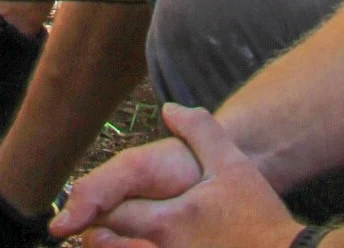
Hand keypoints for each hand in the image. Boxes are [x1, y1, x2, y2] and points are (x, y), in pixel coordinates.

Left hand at [53, 105, 297, 247]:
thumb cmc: (258, 215)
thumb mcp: (231, 164)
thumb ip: (199, 132)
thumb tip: (169, 110)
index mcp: (170, 221)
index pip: (114, 214)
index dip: (94, 208)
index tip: (85, 204)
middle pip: (110, 246)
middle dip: (96, 235)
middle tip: (86, 229)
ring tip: (105, 241)